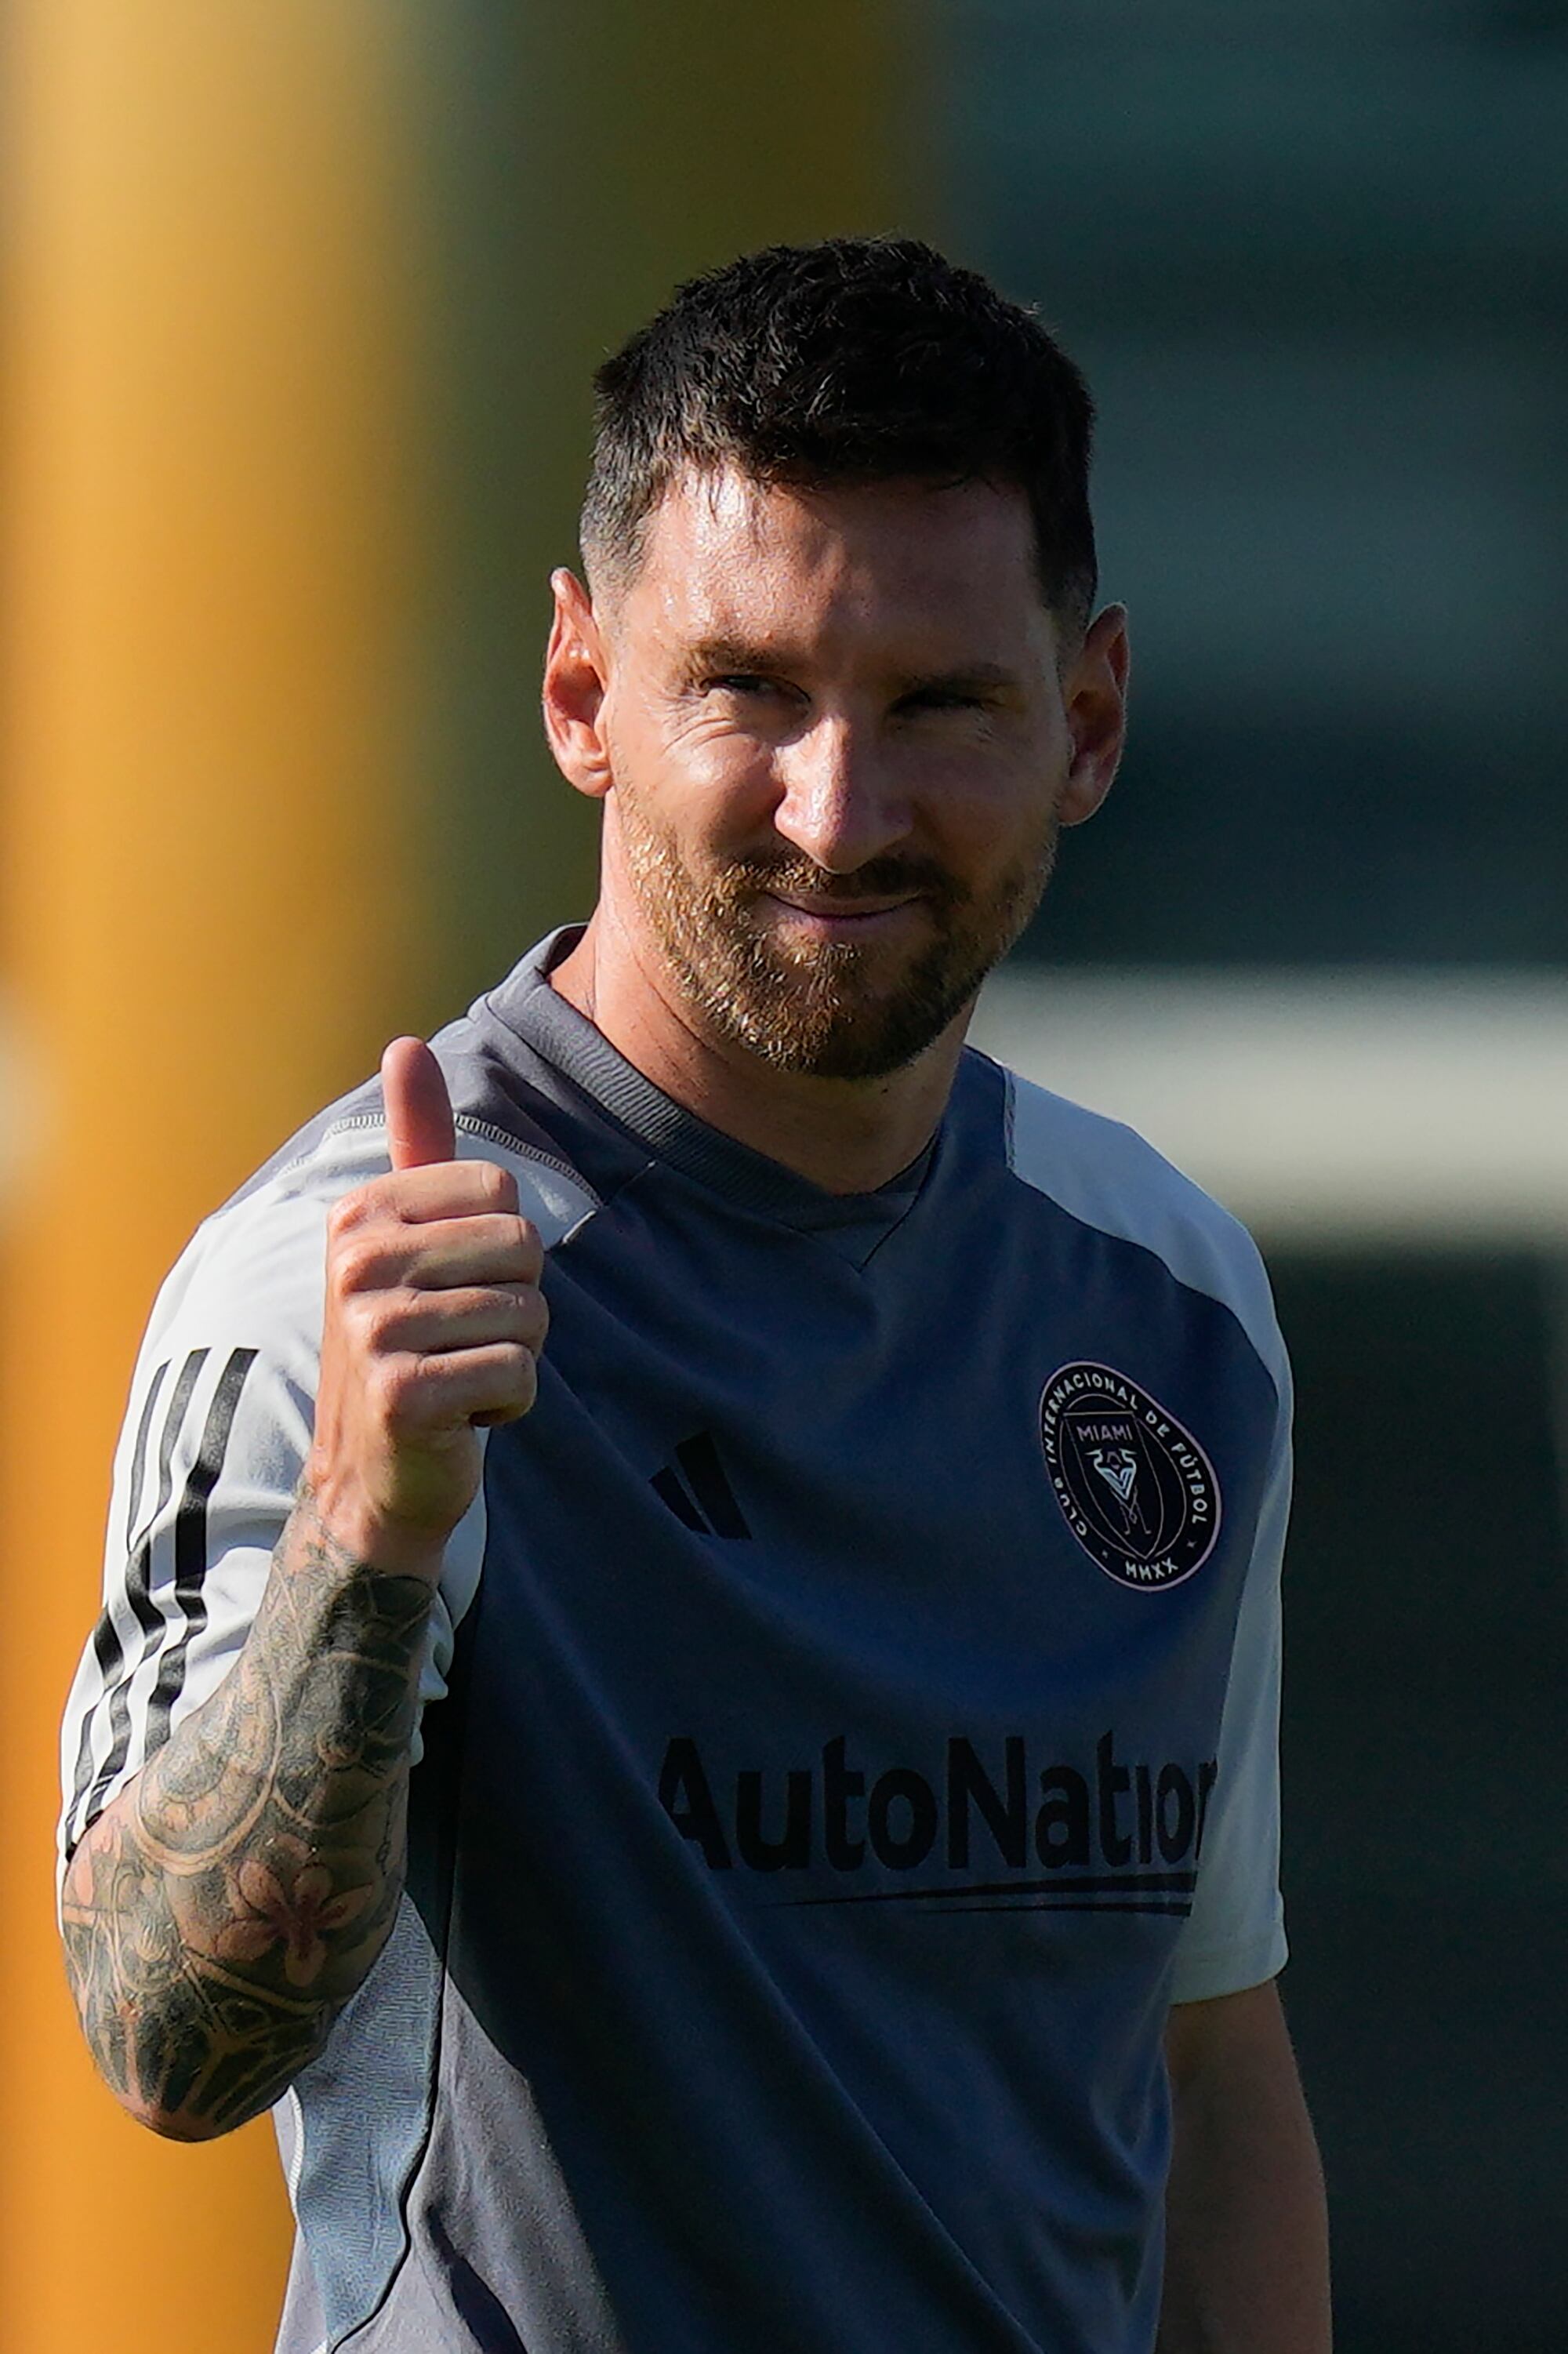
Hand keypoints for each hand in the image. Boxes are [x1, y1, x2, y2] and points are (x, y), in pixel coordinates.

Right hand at [303, 1036, 546, 1579]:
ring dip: (514, 1359)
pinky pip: (518, 1375)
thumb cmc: (408, 1346)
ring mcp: (373, 1329)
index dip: (505, 1253)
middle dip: (518, 1307)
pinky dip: (507, 1405)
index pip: (505, 1195)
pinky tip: (459, 1418)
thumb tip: (405, 1043)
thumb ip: (415, 1146)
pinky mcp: (401, 1395)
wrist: (372, 1476)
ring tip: (457, 1377)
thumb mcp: (407, 1238)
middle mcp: (355, 1262)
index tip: (452, 1290)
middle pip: (525, 1251)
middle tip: (460, 1342)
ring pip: (529, 1316)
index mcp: (362, 1213)